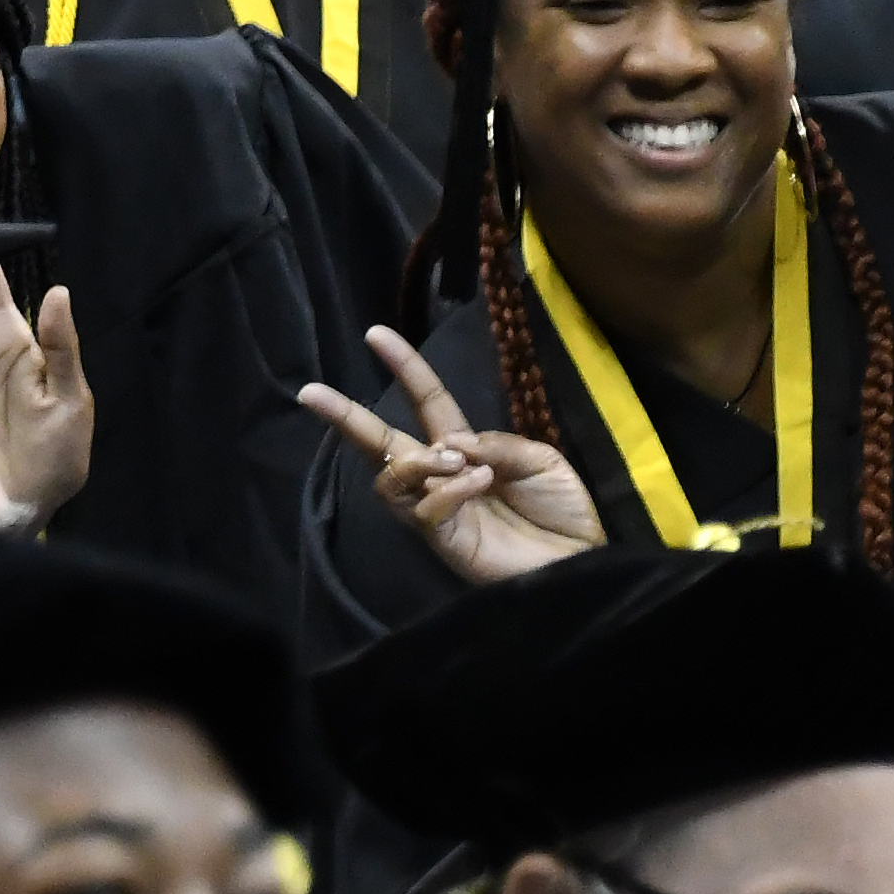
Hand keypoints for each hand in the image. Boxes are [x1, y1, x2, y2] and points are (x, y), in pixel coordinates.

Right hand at [298, 325, 606, 583]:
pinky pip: (426, 510)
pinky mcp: (445, 541)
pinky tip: (477, 483)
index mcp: (466, 448)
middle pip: (381, 443)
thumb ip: (497, 442)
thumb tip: (449, 442)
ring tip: (452, 459)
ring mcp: (439, 511)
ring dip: (417, 460)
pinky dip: (449, 489)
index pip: (424, 401)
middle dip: (345, 416)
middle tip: (311, 393)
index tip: (375, 335)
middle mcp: (442, 476)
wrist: (582, 558)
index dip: (404, 368)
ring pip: (392, 479)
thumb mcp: (541, 458)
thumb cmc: (563, 511)